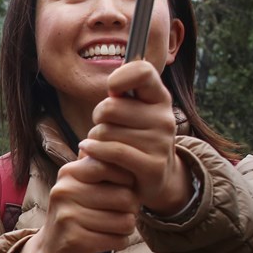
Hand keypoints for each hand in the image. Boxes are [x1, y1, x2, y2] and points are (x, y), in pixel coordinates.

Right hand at [8, 155, 139, 252]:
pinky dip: (119, 243)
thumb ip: (103, 168)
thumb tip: (130, 152)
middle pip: (126, 197)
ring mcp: (67, 215)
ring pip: (125, 221)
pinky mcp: (73, 239)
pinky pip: (117, 240)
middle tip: (120, 215)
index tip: (121, 192)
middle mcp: (65, 190)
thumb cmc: (76, 215)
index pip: (115, 167)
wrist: (50, 251)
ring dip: (126, 228)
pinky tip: (106, 241)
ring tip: (112, 228)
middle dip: (132, 210)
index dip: (129, 183)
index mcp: (70, 172)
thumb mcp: (83, 186)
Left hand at [81, 60, 191, 215]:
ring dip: (95, 140)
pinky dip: (95, 151)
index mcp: (160, 98)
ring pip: (105, 132)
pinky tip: (88, 151)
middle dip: (98, 118)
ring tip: (102, 146)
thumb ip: (123, 95)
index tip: (113, 90)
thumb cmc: (133, 139)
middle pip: (110, 107)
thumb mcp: (132, 112)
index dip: (120, 77)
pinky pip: (112, 152)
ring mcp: (160, 143)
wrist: (155, 179)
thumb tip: (113, 86)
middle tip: (104, 127)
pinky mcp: (152, 166)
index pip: (142, 72)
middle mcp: (164, 118)